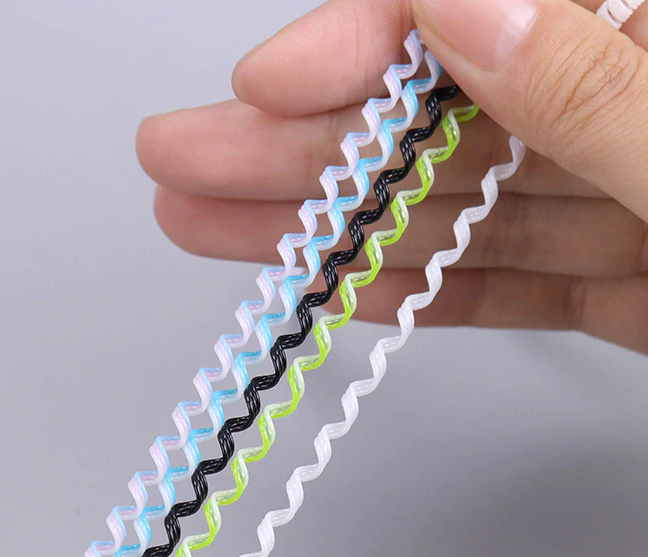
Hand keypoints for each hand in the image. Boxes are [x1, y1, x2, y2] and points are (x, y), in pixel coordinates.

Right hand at [137, 0, 647, 354]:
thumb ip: (590, 87)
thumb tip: (460, 4)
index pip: (484, 13)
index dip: (363, 46)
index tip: (266, 80)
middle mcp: (632, 115)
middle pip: (441, 119)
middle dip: (304, 144)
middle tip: (191, 154)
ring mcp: (623, 200)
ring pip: (450, 209)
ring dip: (329, 225)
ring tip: (212, 226)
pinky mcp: (619, 284)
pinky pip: (499, 284)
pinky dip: (415, 291)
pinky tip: (329, 286)